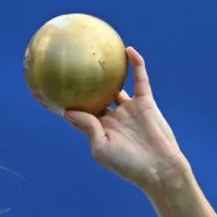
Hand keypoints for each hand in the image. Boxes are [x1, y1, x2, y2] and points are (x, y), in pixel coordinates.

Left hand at [64, 47, 189, 194]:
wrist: (159, 167)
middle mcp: (114, 118)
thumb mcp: (102, 148)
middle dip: (86, 86)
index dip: (71, 105)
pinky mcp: (145, 102)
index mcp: (101, 130)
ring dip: (110, 72)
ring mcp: (129, 108)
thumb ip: (88, 128)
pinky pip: (140, 79)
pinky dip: (136, 64)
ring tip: (98, 54)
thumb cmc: (128, 164)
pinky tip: (127, 50)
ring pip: (117, 86)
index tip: (56, 93)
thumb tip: (68, 111)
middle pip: (97, 97)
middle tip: (73, 68)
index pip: (82, 115)